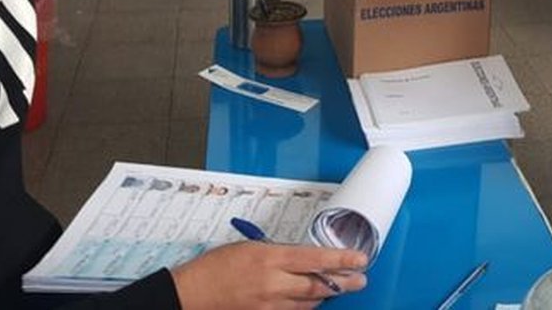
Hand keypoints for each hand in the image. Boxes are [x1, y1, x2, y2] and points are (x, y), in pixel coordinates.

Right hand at [171, 241, 367, 308]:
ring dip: (325, 295)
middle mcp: (273, 283)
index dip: (341, 259)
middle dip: (343, 282)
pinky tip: (310, 301)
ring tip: (338, 287)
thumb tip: (302, 259)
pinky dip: (303, 306)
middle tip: (360, 279)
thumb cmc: (216, 266)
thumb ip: (278, 254)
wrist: (191, 293)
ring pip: (308, 302)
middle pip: (317, 285)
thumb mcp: (250, 248)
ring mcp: (268, 305)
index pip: (315, 258)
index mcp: (270, 258)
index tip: (359, 259)